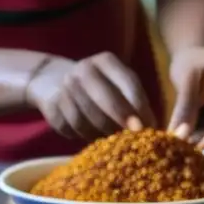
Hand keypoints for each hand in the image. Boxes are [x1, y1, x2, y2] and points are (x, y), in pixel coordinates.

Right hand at [26, 53, 157, 140]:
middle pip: (106, 100)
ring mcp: (65, 87)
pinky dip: (85, 136)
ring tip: (115, 142)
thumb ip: (134, 100)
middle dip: (122, 122)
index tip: (148, 126)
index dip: (139, 107)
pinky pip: (72, 128)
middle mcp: (84, 69)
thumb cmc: (100, 86)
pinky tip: (94, 138)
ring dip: (103, 134)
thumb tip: (152, 127)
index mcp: (106, 61)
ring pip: (89, 119)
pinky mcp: (52, 106)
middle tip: (134, 137)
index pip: (128, 83)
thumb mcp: (118, 83)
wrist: (54, 80)